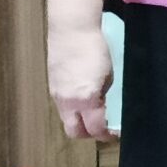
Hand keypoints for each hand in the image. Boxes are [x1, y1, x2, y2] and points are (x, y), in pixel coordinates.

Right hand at [46, 9, 113, 141]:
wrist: (71, 30)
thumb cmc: (95, 49)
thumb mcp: (108, 75)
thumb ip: (103, 95)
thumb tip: (102, 107)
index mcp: (86, 99)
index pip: (95, 128)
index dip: (106, 135)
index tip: (115, 135)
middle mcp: (67, 101)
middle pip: (74, 131)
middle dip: (89, 134)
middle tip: (102, 129)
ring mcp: (56, 95)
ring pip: (66, 119)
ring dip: (79, 122)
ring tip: (93, 114)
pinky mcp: (52, 86)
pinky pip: (62, 107)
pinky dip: (72, 110)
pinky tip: (83, 100)